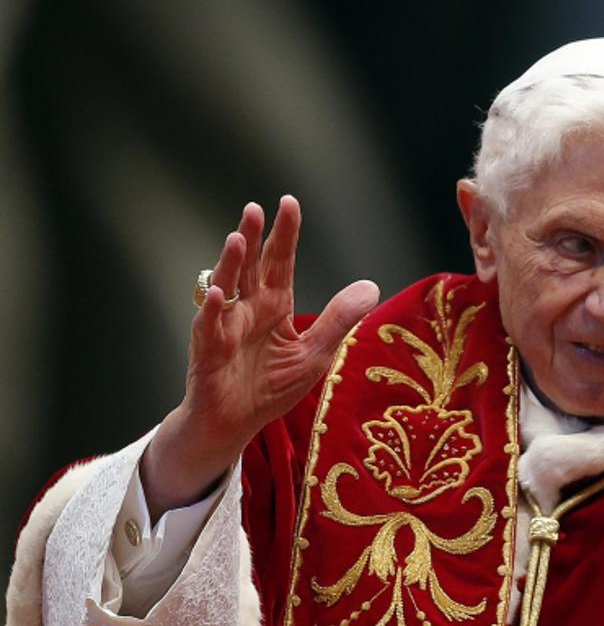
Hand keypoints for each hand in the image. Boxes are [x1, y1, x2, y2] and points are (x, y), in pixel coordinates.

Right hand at [141, 196, 379, 514]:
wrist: (236, 423)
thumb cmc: (271, 386)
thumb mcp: (316, 352)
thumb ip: (339, 319)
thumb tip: (372, 285)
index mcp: (275, 305)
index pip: (281, 262)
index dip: (285, 234)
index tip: (289, 203)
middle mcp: (248, 309)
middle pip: (252, 266)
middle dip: (255, 238)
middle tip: (257, 208)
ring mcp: (226, 326)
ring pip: (227, 287)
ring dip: (231, 263)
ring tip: (238, 237)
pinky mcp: (209, 350)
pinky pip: (210, 326)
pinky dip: (213, 310)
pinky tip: (219, 293)